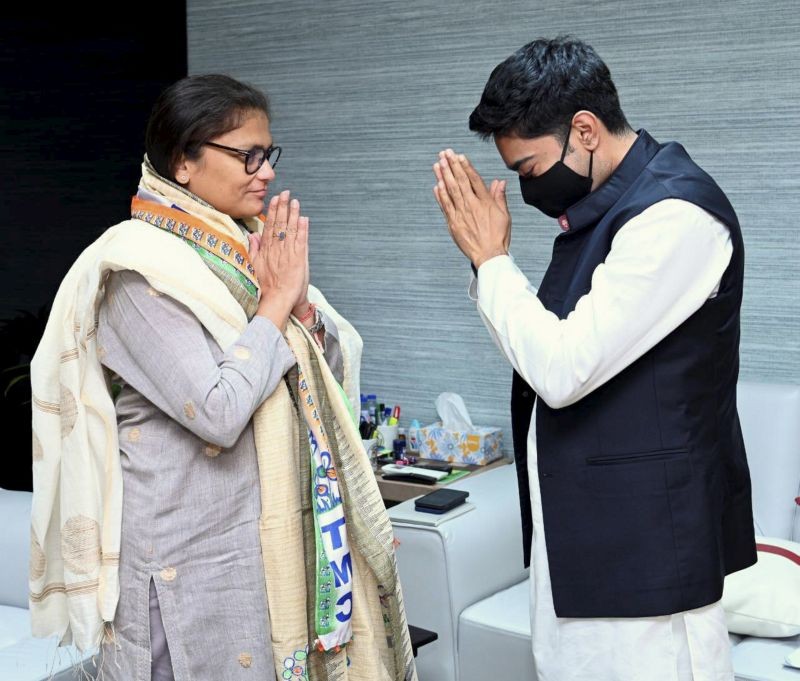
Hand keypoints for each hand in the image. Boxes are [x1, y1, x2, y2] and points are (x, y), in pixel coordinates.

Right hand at [248, 190, 308, 329]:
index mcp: (267, 250)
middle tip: (285, 193)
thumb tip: (252, 235)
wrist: (277, 300)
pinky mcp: (298, 259)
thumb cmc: (268, 287)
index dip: (273, 212)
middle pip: (279, 224)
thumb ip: (254, 249)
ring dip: (293, 214)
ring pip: (290, 230)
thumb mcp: (256, 266)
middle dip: (282, 207)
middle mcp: (276, 249)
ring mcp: (287, 253)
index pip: (270, 226)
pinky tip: (304, 218)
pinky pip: (300, 241)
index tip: (275, 199)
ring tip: (295, 201)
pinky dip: (302, 229)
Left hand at [432, 149, 510, 267]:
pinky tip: (437, 185)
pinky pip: (445, 206)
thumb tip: (499, 182)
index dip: (465, 166)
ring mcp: (461, 214)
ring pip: (450, 191)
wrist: (489, 255)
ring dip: (443, 176)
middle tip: (445, 153)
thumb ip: (499, 197)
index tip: (459, 156)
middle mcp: (471, 206)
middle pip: (460, 182)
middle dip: (451, 166)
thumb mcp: (504, 215)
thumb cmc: (498, 237)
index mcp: (485, 202)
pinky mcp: (453, 223)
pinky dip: (440, 195)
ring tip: (438, 164)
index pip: (474, 179)